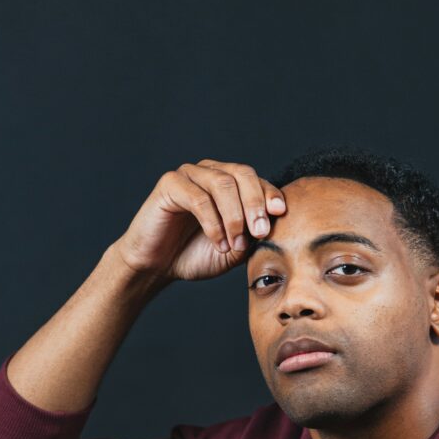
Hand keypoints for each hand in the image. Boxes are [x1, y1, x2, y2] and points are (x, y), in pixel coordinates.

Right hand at [112, 159, 287, 283]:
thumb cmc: (195, 255)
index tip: (280, 214)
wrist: (157, 266)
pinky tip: (218, 242)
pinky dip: (213, 222)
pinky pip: (199, 197)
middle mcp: (210, 173)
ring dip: (234, 216)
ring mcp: (189, 175)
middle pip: (242, 174)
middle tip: (260, 231)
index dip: (269, 194)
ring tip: (235, 244)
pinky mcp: (170, 184)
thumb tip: (275, 224)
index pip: (256, 180)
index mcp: (228, 184)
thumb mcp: (235, 249)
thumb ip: (253, 235)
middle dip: (255, 203)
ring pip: (222, 183)